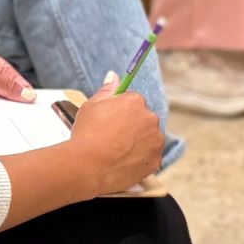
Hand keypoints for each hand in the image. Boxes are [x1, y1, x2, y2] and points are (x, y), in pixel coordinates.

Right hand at [69, 73, 163, 192]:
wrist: (88, 167)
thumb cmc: (87, 134)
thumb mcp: (91, 106)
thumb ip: (106, 90)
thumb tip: (114, 76)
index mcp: (136, 101)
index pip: (133, 101)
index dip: (120, 111)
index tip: (110, 121)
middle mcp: (151, 118)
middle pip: (143, 119)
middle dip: (132, 126)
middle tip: (112, 137)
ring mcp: (155, 141)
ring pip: (149, 138)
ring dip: (138, 142)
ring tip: (117, 151)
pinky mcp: (155, 161)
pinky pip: (150, 156)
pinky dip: (140, 159)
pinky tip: (123, 162)